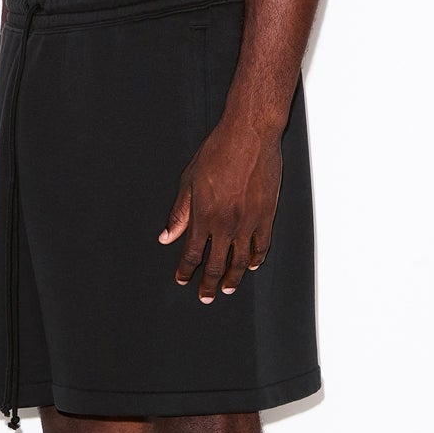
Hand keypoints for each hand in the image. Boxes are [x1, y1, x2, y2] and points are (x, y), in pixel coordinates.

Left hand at [159, 113, 282, 301]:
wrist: (249, 136)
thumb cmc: (217, 152)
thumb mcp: (188, 181)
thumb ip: (179, 213)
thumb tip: (167, 236)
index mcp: (203, 216)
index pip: (192, 254)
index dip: (186, 271)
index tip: (183, 280)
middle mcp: (225, 224)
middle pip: (215, 264)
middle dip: (208, 283)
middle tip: (205, 296)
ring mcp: (248, 222)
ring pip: (240, 260)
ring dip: (233, 278)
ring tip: (227, 288)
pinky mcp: (266, 215)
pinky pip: (262, 245)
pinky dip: (257, 258)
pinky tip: (253, 265)